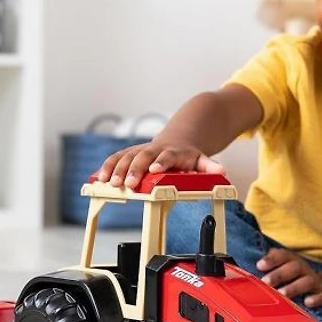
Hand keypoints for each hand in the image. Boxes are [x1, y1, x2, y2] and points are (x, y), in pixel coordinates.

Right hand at [95, 141, 224, 189]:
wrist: (179, 137)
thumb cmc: (188, 154)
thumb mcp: (201, 159)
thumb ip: (210, 166)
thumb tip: (222, 171)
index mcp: (173, 152)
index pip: (167, 156)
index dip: (161, 162)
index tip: (154, 169)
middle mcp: (154, 149)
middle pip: (142, 156)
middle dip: (134, 170)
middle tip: (129, 184)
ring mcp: (141, 150)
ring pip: (126, 156)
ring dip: (117, 169)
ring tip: (109, 183)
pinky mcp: (131, 153)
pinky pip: (117, 158)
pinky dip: (107, 166)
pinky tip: (99, 178)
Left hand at [256, 248, 321, 307]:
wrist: (321, 288)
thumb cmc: (294, 278)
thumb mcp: (282, 269)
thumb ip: (268, 267)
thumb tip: (245, 268)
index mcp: (292, 261)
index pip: (282, 255)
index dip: (271, 259)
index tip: (259, 265)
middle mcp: (303, 269)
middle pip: (293, 267)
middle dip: (279, 274)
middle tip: (266, 282)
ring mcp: (314, 281)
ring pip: (307, 281)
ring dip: (294, 287)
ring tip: (282, 294)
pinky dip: (316, 299)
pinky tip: (307, 302)